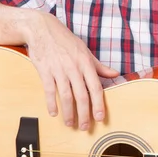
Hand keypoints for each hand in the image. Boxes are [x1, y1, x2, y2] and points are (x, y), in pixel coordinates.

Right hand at [24, 11, 118, 128]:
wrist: (42, 29)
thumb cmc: (66, 40)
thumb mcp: (85, 50)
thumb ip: (99, 66)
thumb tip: (115, 74)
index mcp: (86, 63)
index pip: (96, 88)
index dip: (99, 104)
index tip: (100, 118)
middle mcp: (74, 67)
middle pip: (82, 96)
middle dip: (84, 114)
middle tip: (84, 127)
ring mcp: (59, 69)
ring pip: (66, 96)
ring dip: (68, 113)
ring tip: (70, 124)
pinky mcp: (45, 71)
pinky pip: (49, 91)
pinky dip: (51, 103)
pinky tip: (54, 113)